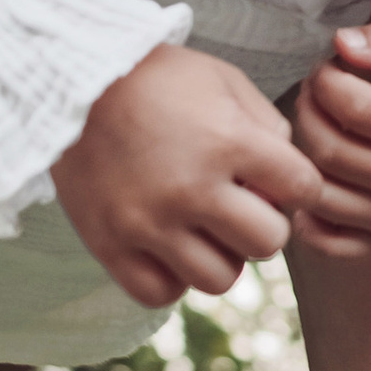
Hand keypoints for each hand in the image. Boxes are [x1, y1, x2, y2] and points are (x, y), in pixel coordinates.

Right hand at [53, 42, 318, 303]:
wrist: (68, 79)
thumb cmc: (154, 77)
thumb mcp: (223, 80)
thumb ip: (267, 126)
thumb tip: (288, 180)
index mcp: (228, 141)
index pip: (302, 188)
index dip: (298, 183)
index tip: (277, 177)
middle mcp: (191, 188)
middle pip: (267, 243)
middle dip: (263, 224)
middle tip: (238, 204)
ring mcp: (147, 222)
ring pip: (220, 280)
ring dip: (220, 256)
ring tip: (200, 227)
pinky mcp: (109, 245)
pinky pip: (161, 293)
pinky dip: (171, 276)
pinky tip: (166, 245)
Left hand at [290, 0, 370, 259]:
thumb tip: (341, 43)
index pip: (351, 106)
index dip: (325, 78)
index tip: (330, 69)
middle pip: (328, 149)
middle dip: (307, 111)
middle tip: (315, 94)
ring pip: (318, 192)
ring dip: (301, 154)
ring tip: (316, 128)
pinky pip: (325, 240)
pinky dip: (307, 214)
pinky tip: (317, 179)